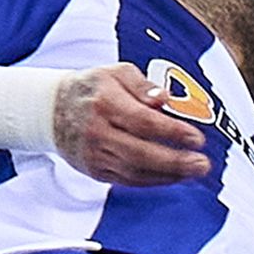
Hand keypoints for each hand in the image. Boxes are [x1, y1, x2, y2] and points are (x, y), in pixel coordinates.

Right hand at [50, 66, 210, 185]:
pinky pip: (127, 180)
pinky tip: (172, 176)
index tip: (197, 137)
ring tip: (194, 171)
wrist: (51, 110)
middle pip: (141, 152)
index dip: (172, 132)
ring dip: (169, 174)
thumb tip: (165, 99)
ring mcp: (95, 154)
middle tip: (203, 163)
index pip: (144, 122)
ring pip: (135, 171)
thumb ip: (142, 85)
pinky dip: (152, 181)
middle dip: (175, 161)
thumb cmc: (92, 88)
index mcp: (105, 103)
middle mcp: (98, 131)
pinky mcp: (94, 170)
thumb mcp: (115, 72)